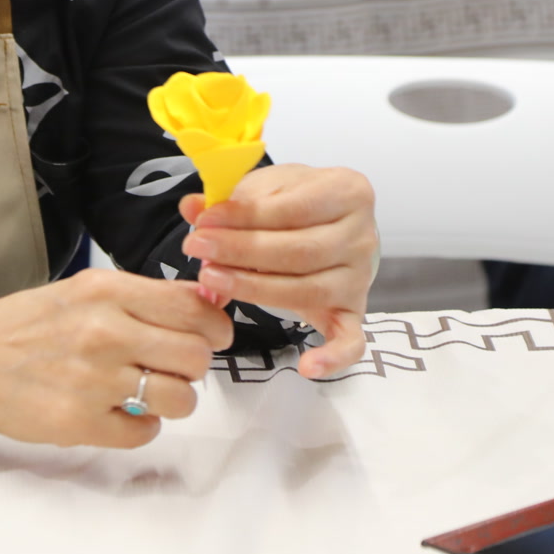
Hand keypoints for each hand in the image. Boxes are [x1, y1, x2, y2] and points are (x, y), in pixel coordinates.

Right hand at [0, 267, 232, 447]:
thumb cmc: (28, 324)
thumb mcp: (83, 290)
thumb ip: (140, 298)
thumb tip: (205, 310)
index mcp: (107, 291)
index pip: (193, 307)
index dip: (214, 326)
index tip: (210, 335)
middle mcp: (105, 332)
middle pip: (196, 356)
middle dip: (193, 365)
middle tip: (172, 366)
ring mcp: (94, 380)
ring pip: (181, 399)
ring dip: (173, 399)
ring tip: (147, 392)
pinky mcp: (81, 423)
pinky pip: (146, 432)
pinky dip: (141, 426)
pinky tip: (119, 412)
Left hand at [178, 162, 376, 379]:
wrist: (328, 219)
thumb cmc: (294, 200)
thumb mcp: (266, 186)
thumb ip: (230, 198)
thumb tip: (192, 207)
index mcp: (347, 191)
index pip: (294, 207)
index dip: (245, 216)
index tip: (205, 221)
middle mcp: (362, 236)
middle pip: (300, 251)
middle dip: (241, 252)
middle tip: (197, 248)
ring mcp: (360, 278)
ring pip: (309, 291)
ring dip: (254, 290)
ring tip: (210, 281)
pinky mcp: (354, 312)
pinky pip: (351, 341)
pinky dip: (332, 357)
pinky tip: (306, 367)